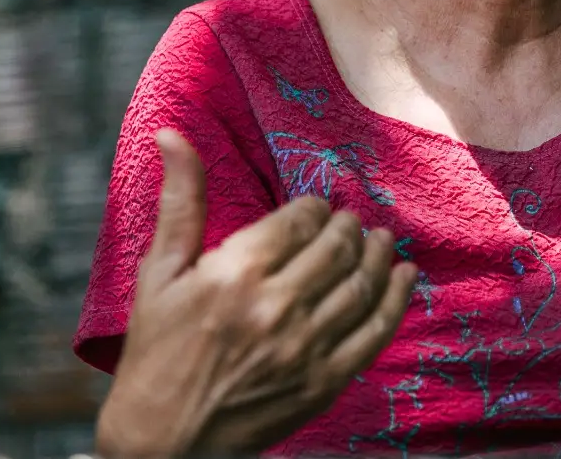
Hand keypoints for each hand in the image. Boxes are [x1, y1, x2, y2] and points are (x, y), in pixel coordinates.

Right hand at [95, 130, 417, 458]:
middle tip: (350, 222)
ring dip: (378, 255)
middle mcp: (274, 307)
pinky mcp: (323, 382)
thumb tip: (172, 133)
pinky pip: (374, 332)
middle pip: (336, 247)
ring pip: (361, 284)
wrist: (163, 441)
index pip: (299, 220)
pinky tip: (404, 277)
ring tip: (380, 240)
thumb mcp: (159, 273)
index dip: (314, 208)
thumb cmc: (156, 352)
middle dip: (347, 227)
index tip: (315, 209)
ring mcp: (304, 347)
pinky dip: (396, 300)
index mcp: (234, 273)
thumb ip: (180, 201)